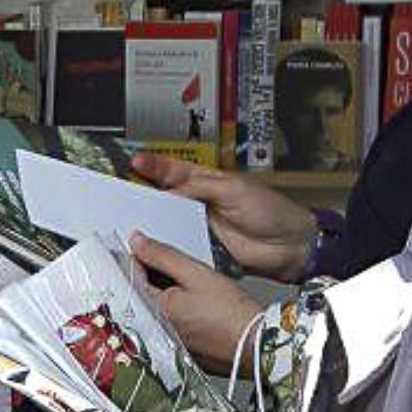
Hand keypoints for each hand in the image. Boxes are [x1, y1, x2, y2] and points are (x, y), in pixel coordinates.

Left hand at [130, 233, 263, 376]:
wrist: (258, 345)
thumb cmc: (232, 314)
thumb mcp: (196, 273)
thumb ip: (162, 256)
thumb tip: (137, 242)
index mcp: (153, 310)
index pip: (129, 277)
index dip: (137, 259)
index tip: (147, 251)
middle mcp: (154, 332)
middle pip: (139, 295)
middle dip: (150, 278)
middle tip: (173, 271)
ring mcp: (165, 345)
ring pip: (152, 311)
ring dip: (162, 297)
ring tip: (189, 293)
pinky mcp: (179, 353)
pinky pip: (166, 328)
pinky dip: (173, 316)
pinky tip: (193, 311)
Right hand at [131, 151, 315, 280]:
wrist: (289, 246)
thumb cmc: (271, 211)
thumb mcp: (234, 189)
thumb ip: (200, 187)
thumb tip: (170, 192)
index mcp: (206, 181)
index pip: (173, 170)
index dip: (153, 166)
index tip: (134, 162)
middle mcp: (198, 203)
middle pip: (163, 197)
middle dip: (143, 194)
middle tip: (123, 192)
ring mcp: (199, 226)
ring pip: (168, 222)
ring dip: (152, 222)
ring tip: (131, 218)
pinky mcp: (202, 248)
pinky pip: (179, 245)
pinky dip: (166, 245)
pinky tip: (152, 243)